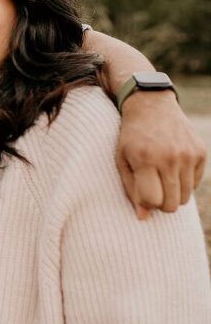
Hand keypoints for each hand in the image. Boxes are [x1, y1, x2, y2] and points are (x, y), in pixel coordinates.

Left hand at [116, 89, 206, 218]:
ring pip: (185, 197)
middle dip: (160, 204)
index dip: (146, 202)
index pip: (153, 201)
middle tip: (152, 189)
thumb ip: (131, 189)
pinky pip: (195, 183)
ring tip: (159, 177)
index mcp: (146, 159)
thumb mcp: (121, 159)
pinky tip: (172, 166)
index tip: (141, 193)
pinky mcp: (201, 152)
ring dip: (172, 193)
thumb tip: (143, 217)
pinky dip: (184, 182)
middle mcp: (170, 157)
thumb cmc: (131, 137)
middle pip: (171, 204)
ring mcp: (188, 155)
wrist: (151, 106)